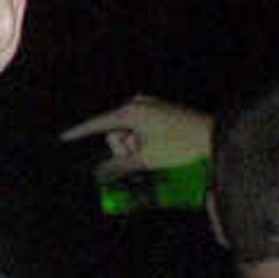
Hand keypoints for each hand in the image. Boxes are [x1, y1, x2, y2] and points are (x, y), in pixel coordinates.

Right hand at [56, 94, 212, 179]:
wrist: (214, 136)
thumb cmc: (181, 144)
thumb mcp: (147, 158)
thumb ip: (119, 165)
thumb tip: (100, 173)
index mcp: (132, 111)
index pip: (98, 124)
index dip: (80, 133)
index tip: (64, 138)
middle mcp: (140, 104)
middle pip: (114, 129)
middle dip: (120, 147)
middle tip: (134, 156)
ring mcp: (152, 106)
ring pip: (129, 130)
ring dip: (133, 146)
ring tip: (149, 155)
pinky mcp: (162, 112)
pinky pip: (142, 127)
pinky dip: (142, 140)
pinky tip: (154, 150)